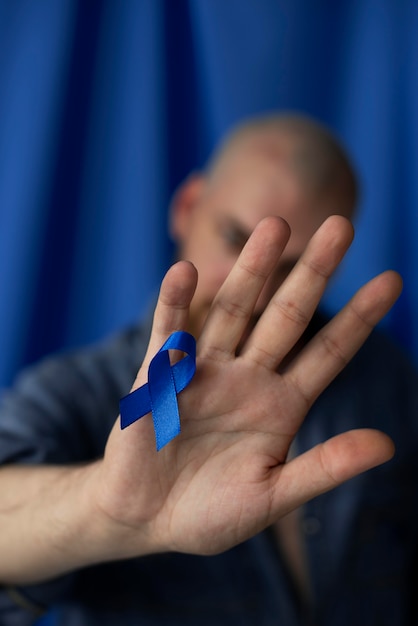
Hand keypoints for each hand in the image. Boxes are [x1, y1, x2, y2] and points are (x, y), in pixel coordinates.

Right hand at [96, 215, 400, 558]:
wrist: (145, 518)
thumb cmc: (211, 513)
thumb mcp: (273, 495)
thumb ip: (324, 467)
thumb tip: (389, 444)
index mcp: (282, 404)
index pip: (329, 352)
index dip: (359, 318)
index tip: (392, 280)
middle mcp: (248, 377)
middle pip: (286, 316)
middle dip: (312, 273)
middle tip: (342, 225)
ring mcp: (204, 371)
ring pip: (233, 311)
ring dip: (252, 270)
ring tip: (275, 227)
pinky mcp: (158, 376)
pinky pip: (167, 334)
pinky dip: (175, 305)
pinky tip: (185, 272)